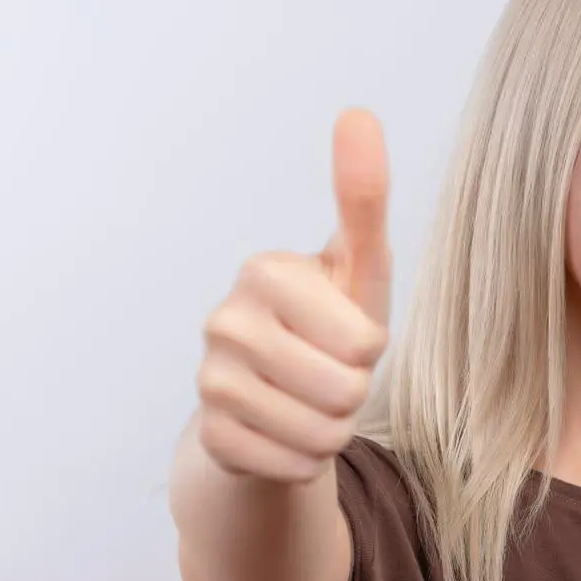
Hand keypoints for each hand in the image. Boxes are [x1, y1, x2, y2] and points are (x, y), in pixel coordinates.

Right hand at [196, 109, 391, 482]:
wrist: (274, 400)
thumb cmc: (329, 324)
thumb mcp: (357, 266)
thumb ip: (361, 197)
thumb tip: (359, 113)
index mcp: (264, 271)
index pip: (363, 341)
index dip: (370, 349)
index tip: (344, 333)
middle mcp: (224, 321)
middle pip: (344, 391)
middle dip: (354, 395)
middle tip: (330, 375)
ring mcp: (209, 382)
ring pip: (321, 435)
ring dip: (333, 430)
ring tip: (312, 403)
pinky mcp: (209, 438)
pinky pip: (293, 467)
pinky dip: (305, 461)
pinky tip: (286, 435)